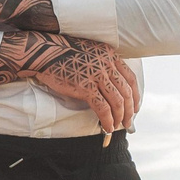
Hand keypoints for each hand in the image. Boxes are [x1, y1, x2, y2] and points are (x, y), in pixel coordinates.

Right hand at [0, 32, 137, 132]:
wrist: (44, 52)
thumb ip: (102, 64)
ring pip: (117, 101)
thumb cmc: (62, 53)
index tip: (134, 107)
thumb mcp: (90, 53)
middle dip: (129, 110)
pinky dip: (108, 120)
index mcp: (110, 55)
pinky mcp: (85, 87)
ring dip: (120, 117)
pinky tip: (107, 127)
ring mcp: (97, 76)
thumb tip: (109, 84)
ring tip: (118, 126)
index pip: (131, 78)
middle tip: (128, 122)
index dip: (135, 95)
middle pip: (126, 91)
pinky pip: (103, 108)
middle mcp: (107, 64)